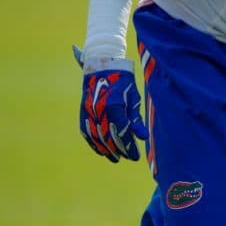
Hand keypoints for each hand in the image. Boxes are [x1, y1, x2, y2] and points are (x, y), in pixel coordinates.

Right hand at [74, 46, 148, 162]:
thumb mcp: (133, 98)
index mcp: (114, 105)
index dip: (129, 147)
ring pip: (97, 138)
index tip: (135, 156)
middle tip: (129, 158)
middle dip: (120, 150)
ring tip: (116, 158)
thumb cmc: (123, 82)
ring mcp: (89, 112)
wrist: (102, 67)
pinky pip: (87, 133)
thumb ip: (136, 119)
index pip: (122, 133)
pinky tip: (101, 151)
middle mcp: (99, 111)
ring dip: (106, 150)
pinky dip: (94, 144)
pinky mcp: (83, 113)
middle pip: (109, 138)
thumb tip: (142, 137)